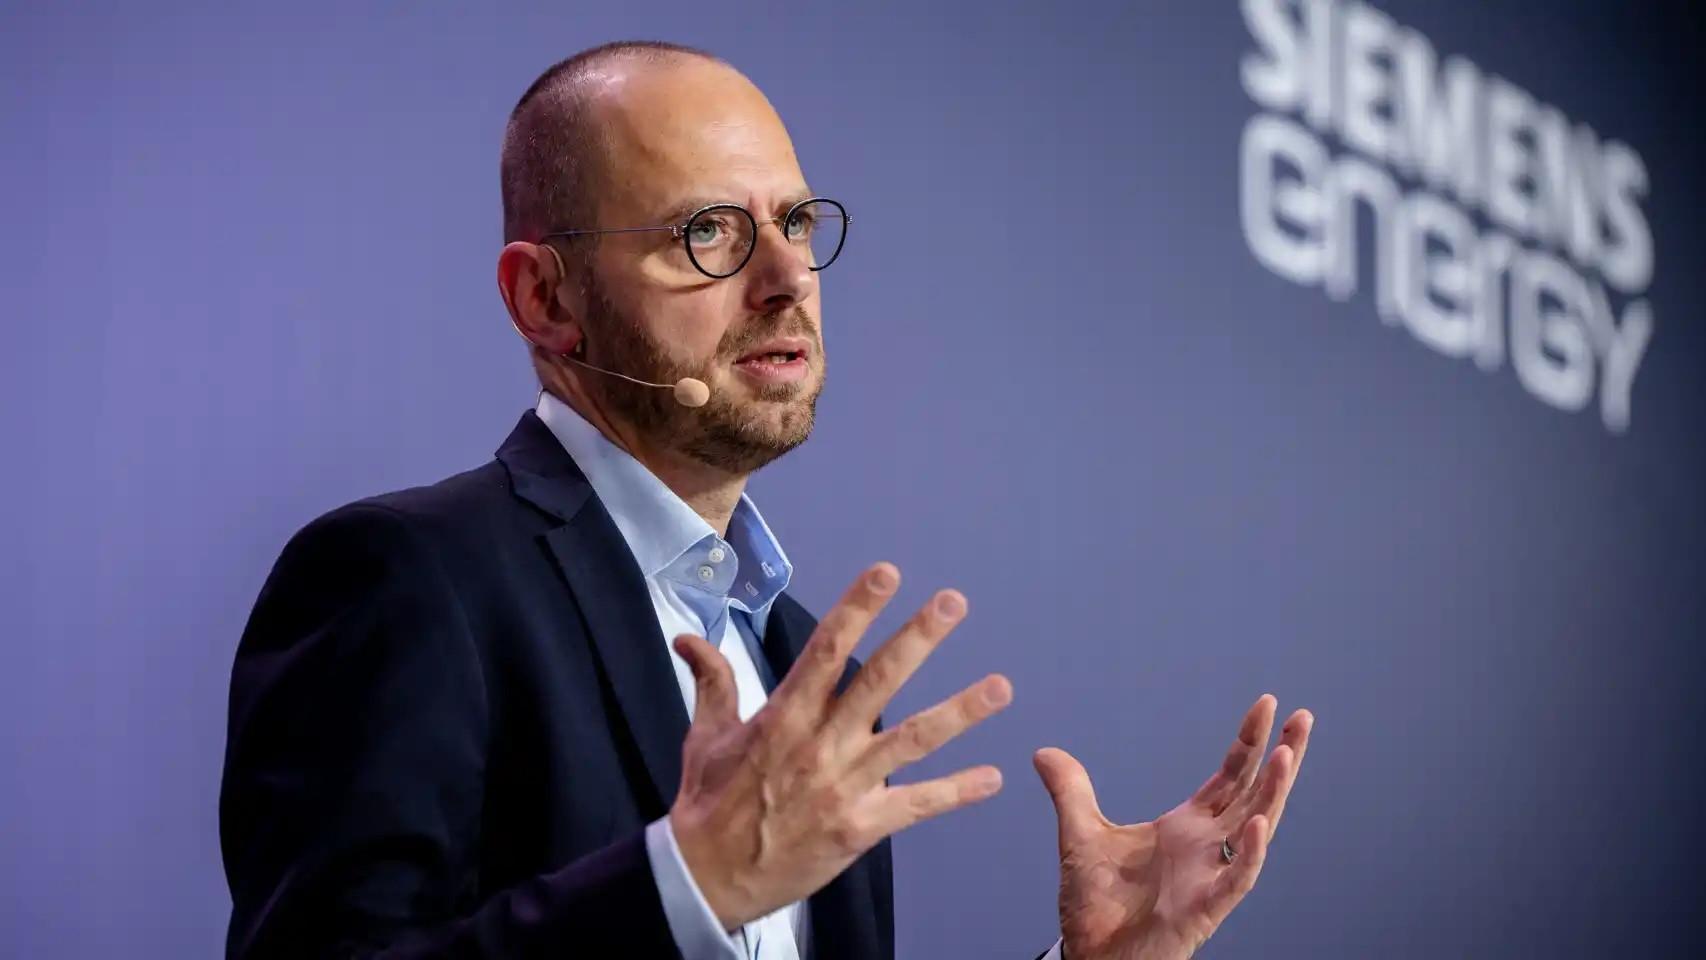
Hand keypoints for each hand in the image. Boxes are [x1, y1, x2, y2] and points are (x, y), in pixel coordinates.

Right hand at [670, 562, 1012, 929]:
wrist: (709, 877)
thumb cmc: (709, 804)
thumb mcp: (705, 736)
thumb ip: (712, 681)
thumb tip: (688, 639)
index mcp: (784, 715)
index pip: (827, 650)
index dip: (857, 608)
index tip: (886, 573)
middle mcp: (820, 744)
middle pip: (879, 681)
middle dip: (919, 639)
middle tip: (953, 603)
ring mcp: (844, 786)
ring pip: (912, 740)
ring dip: (960, 712)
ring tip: (1001, 687)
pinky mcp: (859, 827)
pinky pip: (916, 805)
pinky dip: (955, 792)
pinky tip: (991, 779)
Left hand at [1036, 695, 1312, 959]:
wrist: (1092, 958)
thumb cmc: (1097, 905)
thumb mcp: (1079, 836)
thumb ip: (1070, 792)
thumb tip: (1044, 752)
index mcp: (1187, 827)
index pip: (1229, 776)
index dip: (1248, 741)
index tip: (1266, 703)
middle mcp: (1207, 848)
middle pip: (1254, 793)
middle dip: (1280, 755)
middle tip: (1303, 716)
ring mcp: (1210, 877)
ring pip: (1255, 829)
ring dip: (1273, 793)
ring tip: (1288, 754)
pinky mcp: (1204, 909)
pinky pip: (1236, 879)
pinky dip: (1250, 853)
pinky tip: (1261, 824)